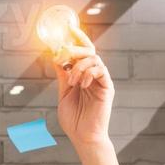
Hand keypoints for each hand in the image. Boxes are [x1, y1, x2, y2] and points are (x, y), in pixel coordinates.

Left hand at [54, 27, 113, 146]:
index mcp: (83, 75)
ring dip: (78, 66)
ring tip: (71, 81)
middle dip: (74, 48)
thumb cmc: (73, 119)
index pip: (82, 52)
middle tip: (62, 54)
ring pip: (93, 58)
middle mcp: (93, 75)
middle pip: (88, 50)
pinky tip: (81, 84)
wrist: (83, 137)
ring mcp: (101, 80)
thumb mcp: (63, 93)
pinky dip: (88, 73)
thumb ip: (63, 75)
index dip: (77, 38)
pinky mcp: (108, 87)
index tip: (68, 27)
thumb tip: (56, 56)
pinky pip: (101, 70)